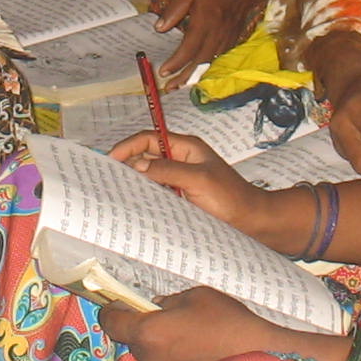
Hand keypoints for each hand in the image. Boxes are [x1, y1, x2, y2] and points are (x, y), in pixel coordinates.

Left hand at [95, 287, 296, 360]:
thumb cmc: (226, 321)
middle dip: (142, 326)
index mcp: (148, 332)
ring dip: (157, 343)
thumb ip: (168, 302)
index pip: (111, 322)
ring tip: (185, 333)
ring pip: (148, 353)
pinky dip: (171, 356)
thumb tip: (157, 307)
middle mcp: (148, 358)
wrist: (257, 355)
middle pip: (130, 339)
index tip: (117, 304)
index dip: (111, 311)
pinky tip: (193, 349)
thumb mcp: (195, 297)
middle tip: (164, 315)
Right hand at [112, 132, 293, 246]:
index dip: (128, 146)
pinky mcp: (181, 196)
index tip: (111, 159)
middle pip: (146, 156)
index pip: (149, 138)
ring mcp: (181, 178)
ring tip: (118, 192)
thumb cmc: (231, 198)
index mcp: (186, 147)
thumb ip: (167, 171)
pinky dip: (146, 195)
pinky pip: (157, 191)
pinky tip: (137, 204)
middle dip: (127, 164)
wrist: (252, 222)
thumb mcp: (198, 180)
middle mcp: (181, 160)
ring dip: (136, 182)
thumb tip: (136, 166)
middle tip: (108, 179)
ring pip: (150, 175)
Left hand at [155, 0, 282, 79]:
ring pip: (210, 64)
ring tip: (181, 85)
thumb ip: (174, 9)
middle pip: (199, 63)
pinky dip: (207, 69)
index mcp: (204, 22)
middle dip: (183, 78)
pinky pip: (218, 59)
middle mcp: (216, 34)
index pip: (188, 49)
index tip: (163, 72)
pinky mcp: (233, 40)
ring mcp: (226, 39)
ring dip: (195, 77)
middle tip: (169, 88)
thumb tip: (159, 28)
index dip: (176, 63)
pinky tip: (198, 73)